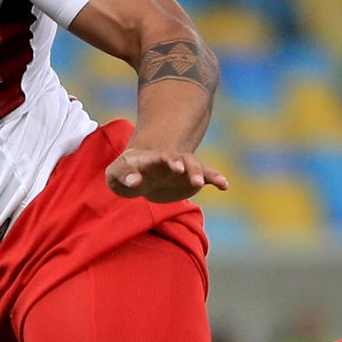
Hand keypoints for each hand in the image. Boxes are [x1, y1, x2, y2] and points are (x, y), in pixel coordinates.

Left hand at [105, 148, 228, 202]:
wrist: (140, 173)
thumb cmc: (125, 173)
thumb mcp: (116, 174)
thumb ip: (122, 176)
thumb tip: (135, 181)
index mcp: (152, 158)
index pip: (161, 156)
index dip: (169, 160)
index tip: (176, 168)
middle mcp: (170, 161)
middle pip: (182, 159)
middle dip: (188, 167)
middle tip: (193, 179)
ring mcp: (182, 169)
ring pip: (196, 166)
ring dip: (204, 174)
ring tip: (219, 183)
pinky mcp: (190, 179)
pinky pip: (206, 177)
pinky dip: (216, 178)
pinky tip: (225, 185)